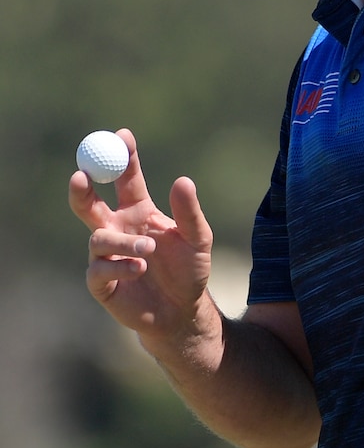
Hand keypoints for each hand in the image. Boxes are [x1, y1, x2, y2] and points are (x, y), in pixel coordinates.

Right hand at [69, 128, 213, 345]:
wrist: (183, 311)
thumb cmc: (189, 271)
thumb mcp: (199, 239)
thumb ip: (190, 212)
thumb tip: (183, 180)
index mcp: (138, 211)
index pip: (124, 178)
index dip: (123, 157)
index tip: (122, 136)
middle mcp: (118, 229)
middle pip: (89, 203)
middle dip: (81, 187)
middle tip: (80, 175)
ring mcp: (107, 255)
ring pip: (98, 238)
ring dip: (123, 242)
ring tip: (148, 251)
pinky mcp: (101, 282)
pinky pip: (98, 269)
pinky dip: (119, 267)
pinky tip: (140, 270)